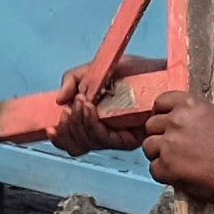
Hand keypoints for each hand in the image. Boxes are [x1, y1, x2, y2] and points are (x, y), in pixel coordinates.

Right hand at [49, 70, 174, 157]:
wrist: (162, 72)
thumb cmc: (134, 71)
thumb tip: (58, 99)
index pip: (72, 141)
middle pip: (76, 145)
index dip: (59, 138)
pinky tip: (90, 107)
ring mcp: (117, 137)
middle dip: (68, 127)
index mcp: (95, 121)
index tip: (51, 127)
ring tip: (82, 101)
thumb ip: (74, 79)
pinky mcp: (129, 139)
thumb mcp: (97, 69)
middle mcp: (105, 133)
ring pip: (88, 142)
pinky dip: (92, 123)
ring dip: (79, 122)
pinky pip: (104, 138)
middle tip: (70, 107)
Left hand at [135, 92, 213, 200]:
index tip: (166, 125)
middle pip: (151, 126)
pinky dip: (165, 174)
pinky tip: (182, 175)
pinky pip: (154, 169)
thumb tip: (186, 115)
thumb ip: (198, 113)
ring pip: (149, 147)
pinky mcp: (167, 167)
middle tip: (175, 149)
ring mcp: (169, 144)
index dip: (162, 115)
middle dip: (161, 137)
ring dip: (160, 156)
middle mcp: (176, 120)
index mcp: (189, 104)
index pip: (160, 102)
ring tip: (179, 163)